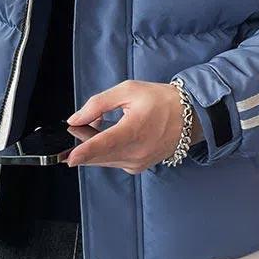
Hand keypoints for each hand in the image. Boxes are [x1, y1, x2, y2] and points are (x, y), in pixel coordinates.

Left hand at [65, 80, 201, 172]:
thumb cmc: (159, 99)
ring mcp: (138, 162)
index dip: (84, 152)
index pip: (104, 144)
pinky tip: (108, 137)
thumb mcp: (128, 90)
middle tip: (77, 127)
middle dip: (83, 144)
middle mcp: (137, 152)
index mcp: (134, 130)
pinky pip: (114, 162)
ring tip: (95, 127)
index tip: (69, 158)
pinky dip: (105, 153)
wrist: (189, 116)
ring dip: (93, 148)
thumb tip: (75, 119)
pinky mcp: (139, 167)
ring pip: (104, 161)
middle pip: (99, 155)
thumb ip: (98, 104)